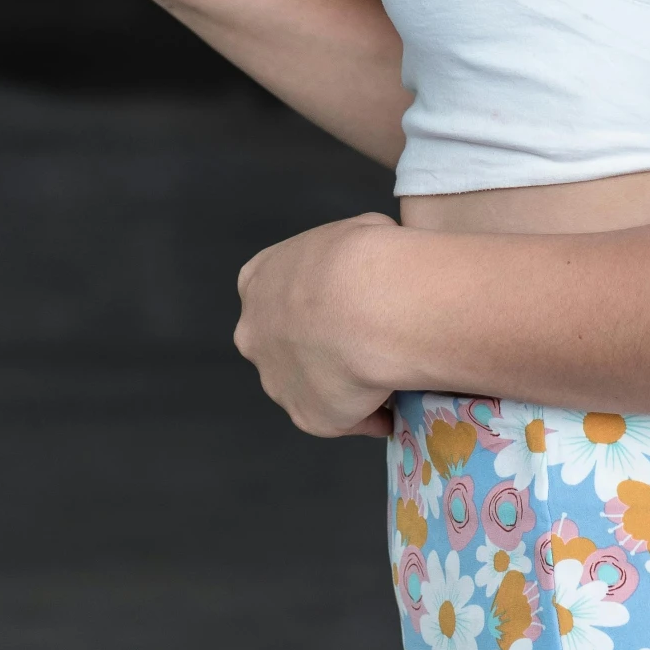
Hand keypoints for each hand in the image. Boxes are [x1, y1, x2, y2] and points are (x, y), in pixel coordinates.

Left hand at [235, 212, 401, 438]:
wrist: (368, 305)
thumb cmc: (364, 256)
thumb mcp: (357, 230)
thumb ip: (349, 257)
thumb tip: (375, 266)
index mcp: (259, 279)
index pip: (276, 293)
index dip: (311, 298)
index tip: (343, 303)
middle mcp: (255, 332)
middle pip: (283, 344)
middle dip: (317, 345)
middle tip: (365, 340)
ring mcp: (276, 379)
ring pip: (311, 384)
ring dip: (341, 382)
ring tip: (387, 373)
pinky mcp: (307, 416)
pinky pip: (343, 419)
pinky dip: (367, 415)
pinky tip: (394, 406)